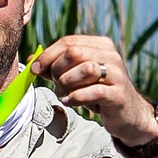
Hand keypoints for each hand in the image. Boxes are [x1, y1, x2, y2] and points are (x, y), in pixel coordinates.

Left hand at [31, 35, 157, 145]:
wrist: (126, 115)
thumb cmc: (96, 93)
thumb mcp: (74, 77)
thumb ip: (55, 68)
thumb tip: (31, 61)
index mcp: (100, 46)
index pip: (68, 41)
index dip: (48, 55)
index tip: (35, 69)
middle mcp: (111, 56)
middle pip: (75, 53)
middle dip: (58, 70)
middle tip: (56, 84)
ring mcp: (118, 74)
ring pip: (85, 69)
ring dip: (67, 84)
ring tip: (64, 94)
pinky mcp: (119, 94)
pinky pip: (93, 91)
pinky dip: (76, 97)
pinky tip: (71, 102)